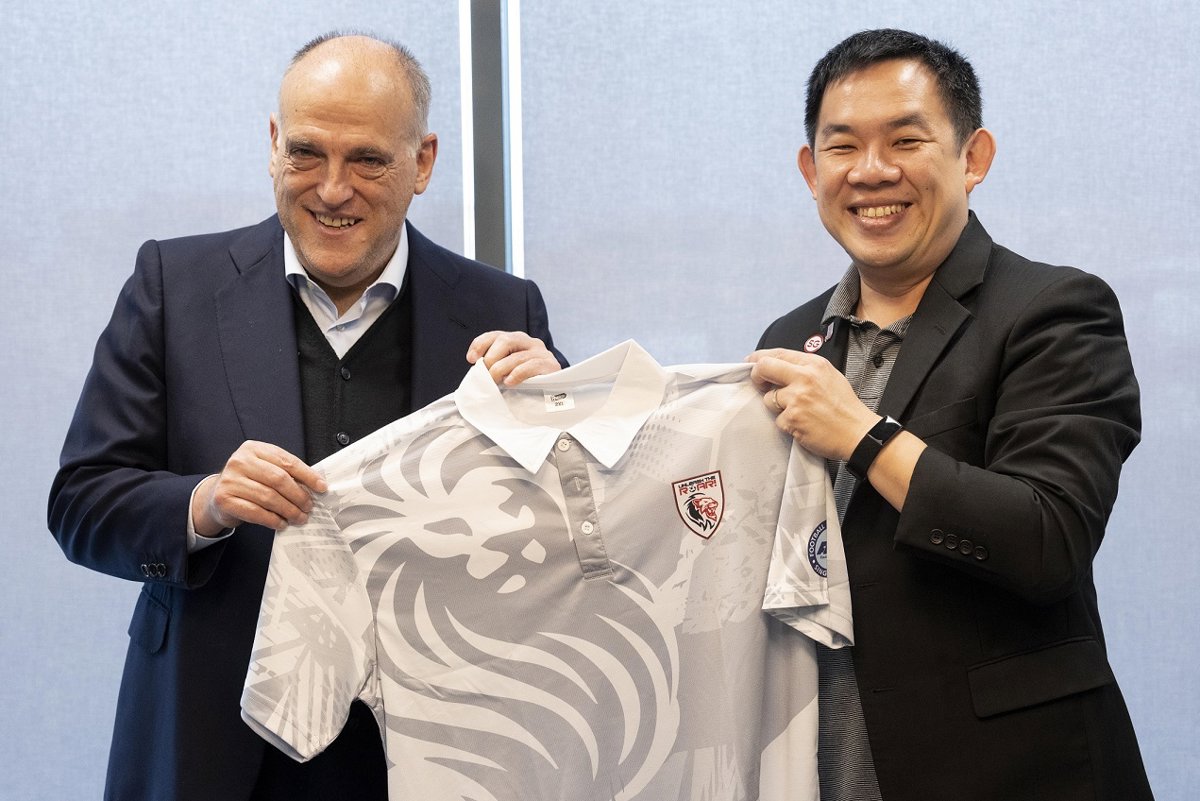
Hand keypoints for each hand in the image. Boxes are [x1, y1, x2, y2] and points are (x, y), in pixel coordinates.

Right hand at [191, 441, 326, 535]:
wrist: (217, 496)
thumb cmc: (248, 482)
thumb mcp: (265, 470)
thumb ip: (286, 473)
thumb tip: (315, 486)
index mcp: (254, 449)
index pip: (287, 461)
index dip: (307, 475)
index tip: (321, 487)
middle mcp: (240, 461)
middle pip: (279, 479)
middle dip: (299, 495)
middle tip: (309, 507)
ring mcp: (230, 480)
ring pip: (269, 497)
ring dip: (289, 510)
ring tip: (299, 517)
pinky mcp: (224, 499)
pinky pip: (256, 512)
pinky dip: (273, 520)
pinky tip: (281, 523)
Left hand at [466, 330, 561, 385]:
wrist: (554, 398)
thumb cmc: (526, 386)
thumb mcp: (507, 373)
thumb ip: (495, 367)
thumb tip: (477, 369)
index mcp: (518, 342)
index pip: (496, 335)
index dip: (481, 344)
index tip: (471, 359)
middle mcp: (530, 343)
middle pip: (506, 340)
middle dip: (491, 358)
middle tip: (485, 374)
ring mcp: (542, 353)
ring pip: (516, 356)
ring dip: (501, 370)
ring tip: (496, 382)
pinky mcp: (551, 365)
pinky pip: (530, 366)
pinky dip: (517, 374)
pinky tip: (510, 382)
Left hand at [747, 348, 878, 459]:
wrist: (858, 433)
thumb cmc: (846, 408)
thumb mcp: (830, 376)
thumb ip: (805, 369)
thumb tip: (781, 368)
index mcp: (814, 364)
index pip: (778, 353)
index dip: (759, 358)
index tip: (752, 362)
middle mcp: (804, 378)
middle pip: (764, 368)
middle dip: (756, 375)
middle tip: (759, 384)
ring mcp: (797, 399)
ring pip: (769, 398)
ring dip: (778, 407)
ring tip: (799, 412)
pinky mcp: (792, 418)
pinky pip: (778, 419)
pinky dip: (787, 424)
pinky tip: (803, 424)